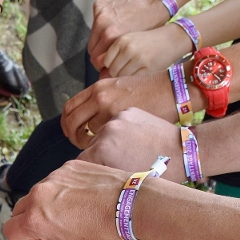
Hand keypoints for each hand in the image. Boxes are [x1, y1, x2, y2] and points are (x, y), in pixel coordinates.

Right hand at [3, 160, 128, 239]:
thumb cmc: (103, 230)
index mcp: (35, 219)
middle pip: (19, 211)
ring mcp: (51, 178)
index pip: (10, 230)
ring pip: (37, 194)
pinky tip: (83, 199)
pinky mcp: (66, 167)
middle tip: (55, 229)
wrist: (130, 203)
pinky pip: (54, 181)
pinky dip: (62, 190)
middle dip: (31, 222)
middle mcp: (38, 195)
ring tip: (73, 213)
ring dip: (46, 205)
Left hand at [61, 71, 176, 148]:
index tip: (69, 130)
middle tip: (76, 144)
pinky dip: (96, 147)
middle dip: (71, 135)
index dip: (66, 121)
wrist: (172, 91)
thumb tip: (92, 116)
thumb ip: (104, 99)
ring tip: (90, 151)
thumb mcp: (121, 88)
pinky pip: (99, 140)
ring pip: (84, 133)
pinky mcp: (120, 124)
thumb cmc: (151, 92)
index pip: (70, 106)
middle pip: (72, 120)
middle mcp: (99, 97)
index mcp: (98, 88)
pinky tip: (103, 152)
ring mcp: (109, 110)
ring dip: (83, 143)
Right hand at [78, 108, 184, 182]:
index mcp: (103, 149)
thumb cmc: (158, 173)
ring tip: (126, 152)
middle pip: (90, 146)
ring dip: (108, 142)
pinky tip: (133, 140)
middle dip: (98, 156)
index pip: (80, 161)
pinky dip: (120, 131)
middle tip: (114, 164)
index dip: (87, 170)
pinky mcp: (129, 111)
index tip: (95, 175)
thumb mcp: (125, 180)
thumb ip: (102, 174)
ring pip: (102, 133)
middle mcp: (106, 130)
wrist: (185, 152)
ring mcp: (118, 118)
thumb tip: (88, 175)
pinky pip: (115, 123)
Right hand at [88, 0, 169, 70]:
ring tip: (114, 40)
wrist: (155, 2)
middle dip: (100, 54)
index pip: (96, 59)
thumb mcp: (136, 49)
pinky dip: (102, 26)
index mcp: (111, 34)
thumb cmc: (150, 26)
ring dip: (100, 40)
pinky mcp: (99, 5)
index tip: (109, 66)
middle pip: (91, 48)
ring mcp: (100, 12)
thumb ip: (118, 63)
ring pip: (92, 36)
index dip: (102, 65)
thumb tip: (103, 77)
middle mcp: (102, 22)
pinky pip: (95, 22)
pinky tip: (114, 25)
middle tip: (111, 55)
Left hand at [101, 24, 190, 77]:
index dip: (107, 67)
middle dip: (115, 74)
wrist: (173, 39)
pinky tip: (139, 75)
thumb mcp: (129, 41)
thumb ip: (115, 54)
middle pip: (112, 70)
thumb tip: (102, 74)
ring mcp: (138, 58)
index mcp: (121, 41)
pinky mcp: (148, 67)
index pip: (104, 61)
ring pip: (121, 76)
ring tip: (132, 73)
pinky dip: (134, 80)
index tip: (113, 69)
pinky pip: (133, 79)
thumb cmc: (148, 42)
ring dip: (125, 78)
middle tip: (125, 73)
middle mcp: (128, 49)